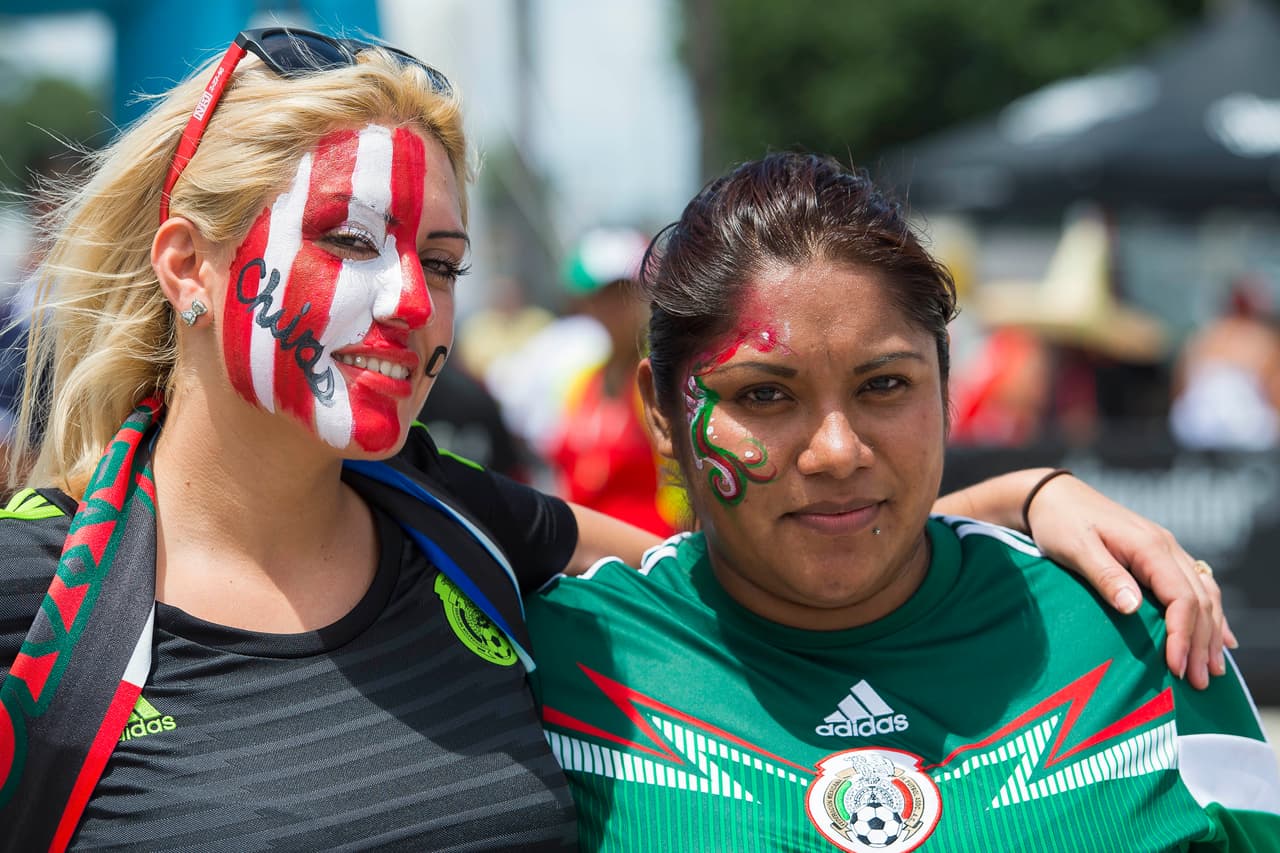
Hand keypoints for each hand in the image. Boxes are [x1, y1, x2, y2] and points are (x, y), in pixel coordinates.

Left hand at [1025, 472, 1235, 689]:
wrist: (1052, 496)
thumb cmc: (1060, 522)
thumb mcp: (1076, 548)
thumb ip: (1105, 576)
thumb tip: (1133, 607)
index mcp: (1149, 546)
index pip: (1182, 597)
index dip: (1183, 634)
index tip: (1176, 666)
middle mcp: (1166, 547)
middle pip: (1200, 600)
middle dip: (1202, 643)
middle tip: (1199, 682)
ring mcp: (1166, 551)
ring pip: (1205, 595)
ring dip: (1211, 633)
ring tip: (1213, 671)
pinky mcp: (1158, 557)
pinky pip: (1196, 588)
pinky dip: (1210, 615)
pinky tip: (1221, 639)